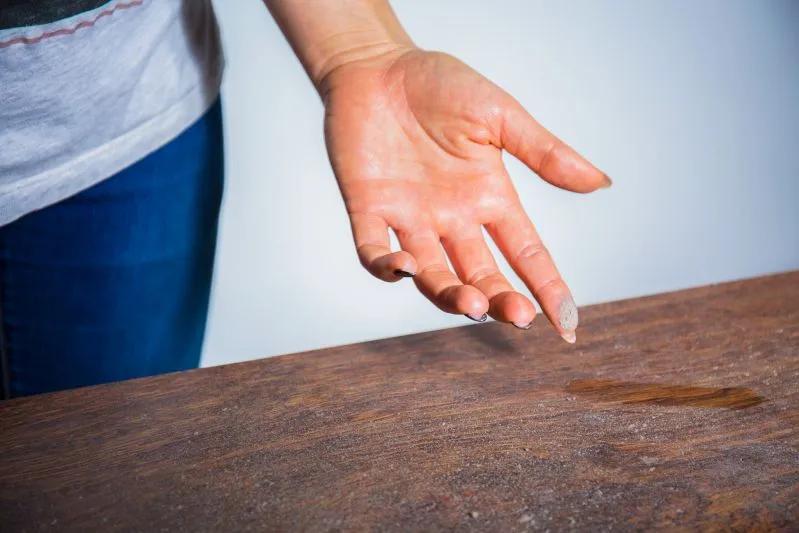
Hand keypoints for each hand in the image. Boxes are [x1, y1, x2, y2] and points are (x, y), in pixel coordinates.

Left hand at [321, 48, 609, 341]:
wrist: (378, 65)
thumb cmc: (439, 84)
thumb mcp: (499, 115)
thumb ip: (543, 152)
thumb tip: (601, 182)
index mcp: (490, 197)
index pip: (527, 253)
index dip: (548, 288)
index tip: (568, 324)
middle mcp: (453, 218)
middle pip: (482, 274)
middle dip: (500, 300)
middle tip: (518, 316)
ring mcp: (410, 218)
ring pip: (432, 274)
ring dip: (450, 294)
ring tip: (471, 303)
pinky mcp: (368, 209)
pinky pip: (373, 252)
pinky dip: (386, 267)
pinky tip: (406, 269)